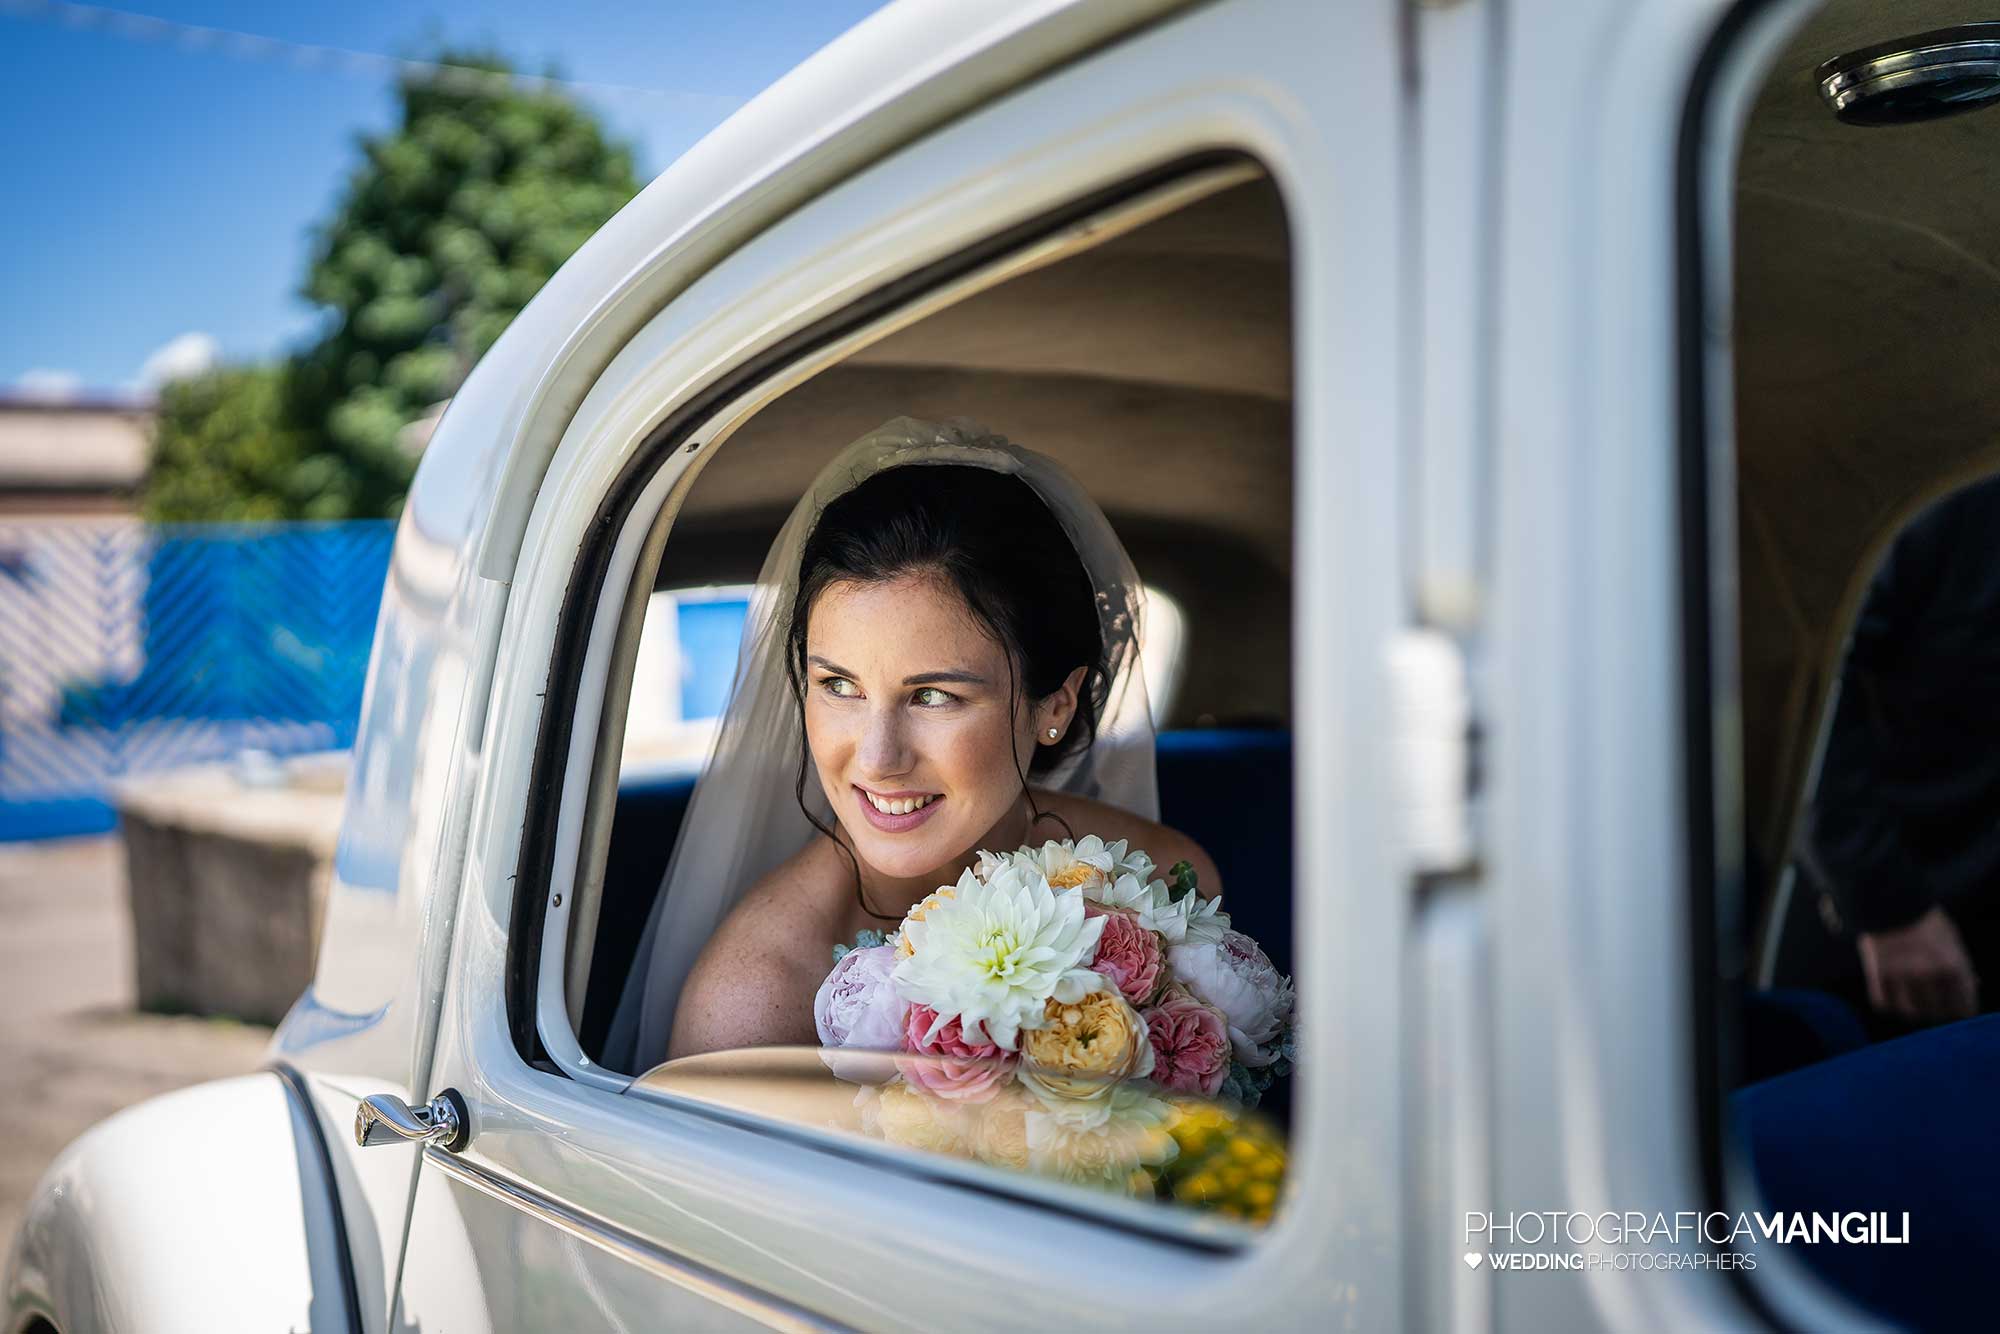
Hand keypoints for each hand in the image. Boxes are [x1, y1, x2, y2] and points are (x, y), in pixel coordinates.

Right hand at [1858, 907, 1979, 1022]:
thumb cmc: (1924, 917)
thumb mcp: (1951, 938)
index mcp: (1954, 966)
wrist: (1888, 898)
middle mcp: (1930, 975)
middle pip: (1937, 1012)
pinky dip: (1887, 1003)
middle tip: (1932, 1005)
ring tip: (1911, 1001)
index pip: (1964, 1007)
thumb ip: (1962, 963)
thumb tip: (1974, 984)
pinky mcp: (1877, 974)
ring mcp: (1903, 975)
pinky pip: (1883, 1003)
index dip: (1961, 1009)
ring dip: (1912, 1009)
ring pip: (1910, 1011)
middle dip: (1936, 1010)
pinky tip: (1890, 996)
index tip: (1956, 1009)